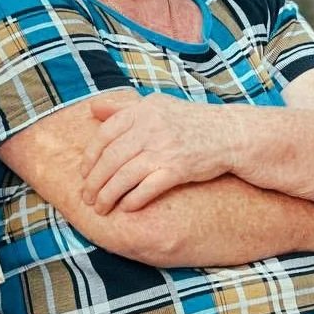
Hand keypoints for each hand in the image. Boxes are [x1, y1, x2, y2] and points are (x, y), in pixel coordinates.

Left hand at [80, 94, 233, 212]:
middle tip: (86, 197)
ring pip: (124, 176)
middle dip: (94, 182)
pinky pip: (147, 188)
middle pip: (110, 159)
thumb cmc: (189, 121)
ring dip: (108, 195)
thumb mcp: (156, 105)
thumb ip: (123, 107)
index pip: (104, 135)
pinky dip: (133, 200)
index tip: (83, 173)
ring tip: (100, 207)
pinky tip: (125, 208)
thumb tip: (92, 109)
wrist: (229, 133)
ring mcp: (164, 149)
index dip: (89, 157)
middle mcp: (150, 128)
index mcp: (142, 111)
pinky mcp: (178, 169)